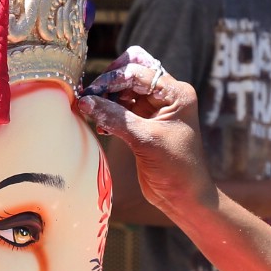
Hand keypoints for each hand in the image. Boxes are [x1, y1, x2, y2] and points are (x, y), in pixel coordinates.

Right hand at [74, 47, 213, 218]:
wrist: (185, 196)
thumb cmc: (175, 168)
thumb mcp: (145, 140)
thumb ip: (115, 118)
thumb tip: (85, 101)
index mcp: (176, 93)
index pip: (139, 73)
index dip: (113, 79)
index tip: (92, 93)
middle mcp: (167, 96)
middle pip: (131, 75)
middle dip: (109, 85)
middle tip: (90, 100)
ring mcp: (156, 109)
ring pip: (124, 91)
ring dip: (107, 100)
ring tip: (93, 114)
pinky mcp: (145, 123)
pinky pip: (122, 108)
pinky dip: (109, 113)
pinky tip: (101, 126)